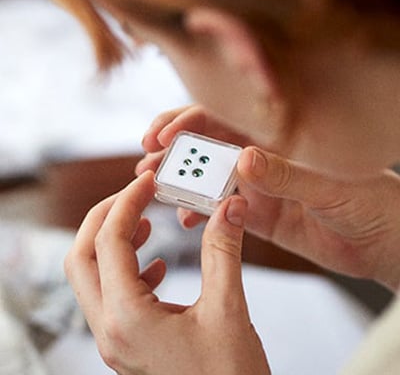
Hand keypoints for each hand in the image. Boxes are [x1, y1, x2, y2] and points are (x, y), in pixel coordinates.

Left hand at [64, 172, 270, 374]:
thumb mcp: (229, 310)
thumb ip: (224, 252)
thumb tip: (228, 208)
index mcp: (127, 319)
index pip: (110, 241)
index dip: (128, 202)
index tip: (148, 181)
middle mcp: (111, 331)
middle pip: (82, 257)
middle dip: (106, 217)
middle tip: (135, 194)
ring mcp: (116, 341)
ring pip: (92, 277)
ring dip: (113, 242)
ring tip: (146, 222)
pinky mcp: (128, 346)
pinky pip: (111, 297)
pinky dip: (128, 269)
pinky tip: (159, 265)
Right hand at [137, 105, 399, 290]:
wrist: (390, 242)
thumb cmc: (374, 200)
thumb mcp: (331, 186)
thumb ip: (288, 175)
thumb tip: (243, 159)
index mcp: (278, 135)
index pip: (224, 117)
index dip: (188, 121)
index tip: (162, 136)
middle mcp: (263, 155)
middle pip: (207, 143)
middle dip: (173, 148)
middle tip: (146, 162)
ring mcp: (259, 185)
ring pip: (208, 176)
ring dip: (179, 180)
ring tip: (154, 188)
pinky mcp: (260, 215)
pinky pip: (220, 210)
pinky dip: (198, 212)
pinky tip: (183, 219)